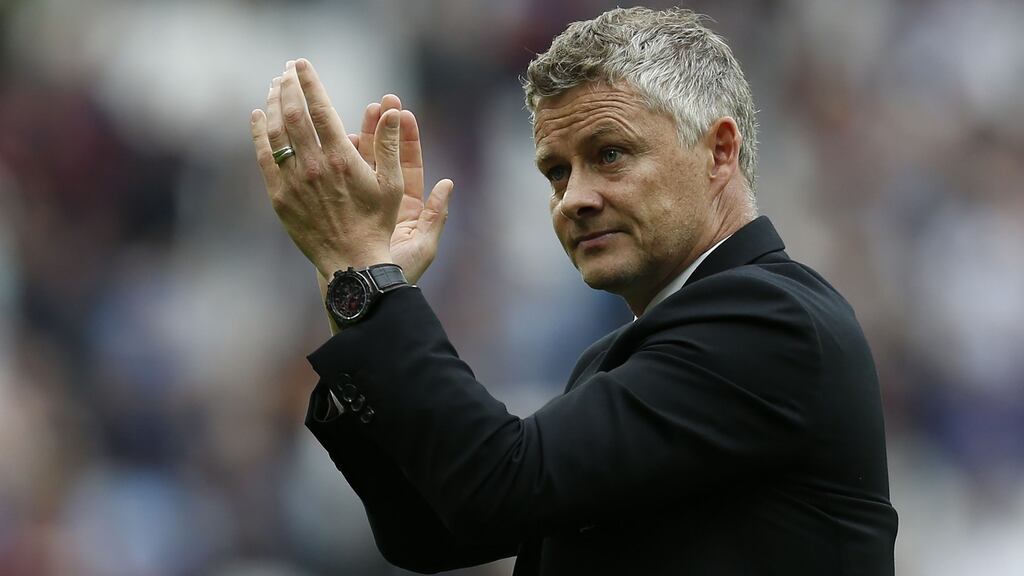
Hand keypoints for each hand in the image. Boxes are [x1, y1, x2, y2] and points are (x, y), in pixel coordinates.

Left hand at [251, 59, 402, 276]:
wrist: (352, 262)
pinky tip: (258, 118)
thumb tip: (393, 111)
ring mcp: (293, 181)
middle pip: (293, 115)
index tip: (302, 64)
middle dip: (288, 86)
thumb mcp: (392, 184)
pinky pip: (264, 158)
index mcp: (342, 159)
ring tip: (274, 87)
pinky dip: (259, 134)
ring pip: (276, 133)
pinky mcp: (280, 197)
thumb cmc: (377, 224)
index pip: (320, 109)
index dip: (310, 82)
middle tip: (287, 70)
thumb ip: (390, 145)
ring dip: (273, 105)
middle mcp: (314, 166)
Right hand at [348, 95, 453, 283]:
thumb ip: (437, 215)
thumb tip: (448, 183)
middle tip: (381, 100)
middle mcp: (382, 202)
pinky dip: (332, 156)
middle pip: (382, 157)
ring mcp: (358, 203)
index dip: (406, 138)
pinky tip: (327, 134)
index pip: (408, 165)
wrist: (364, 293)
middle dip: (381, 127)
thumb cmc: (396, 273)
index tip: (403, 112)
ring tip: (360, 109)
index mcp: (407, 208)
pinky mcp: (337, 208)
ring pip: (357, 162)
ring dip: (357, 135)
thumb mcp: (423, 246)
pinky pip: (335, 177)